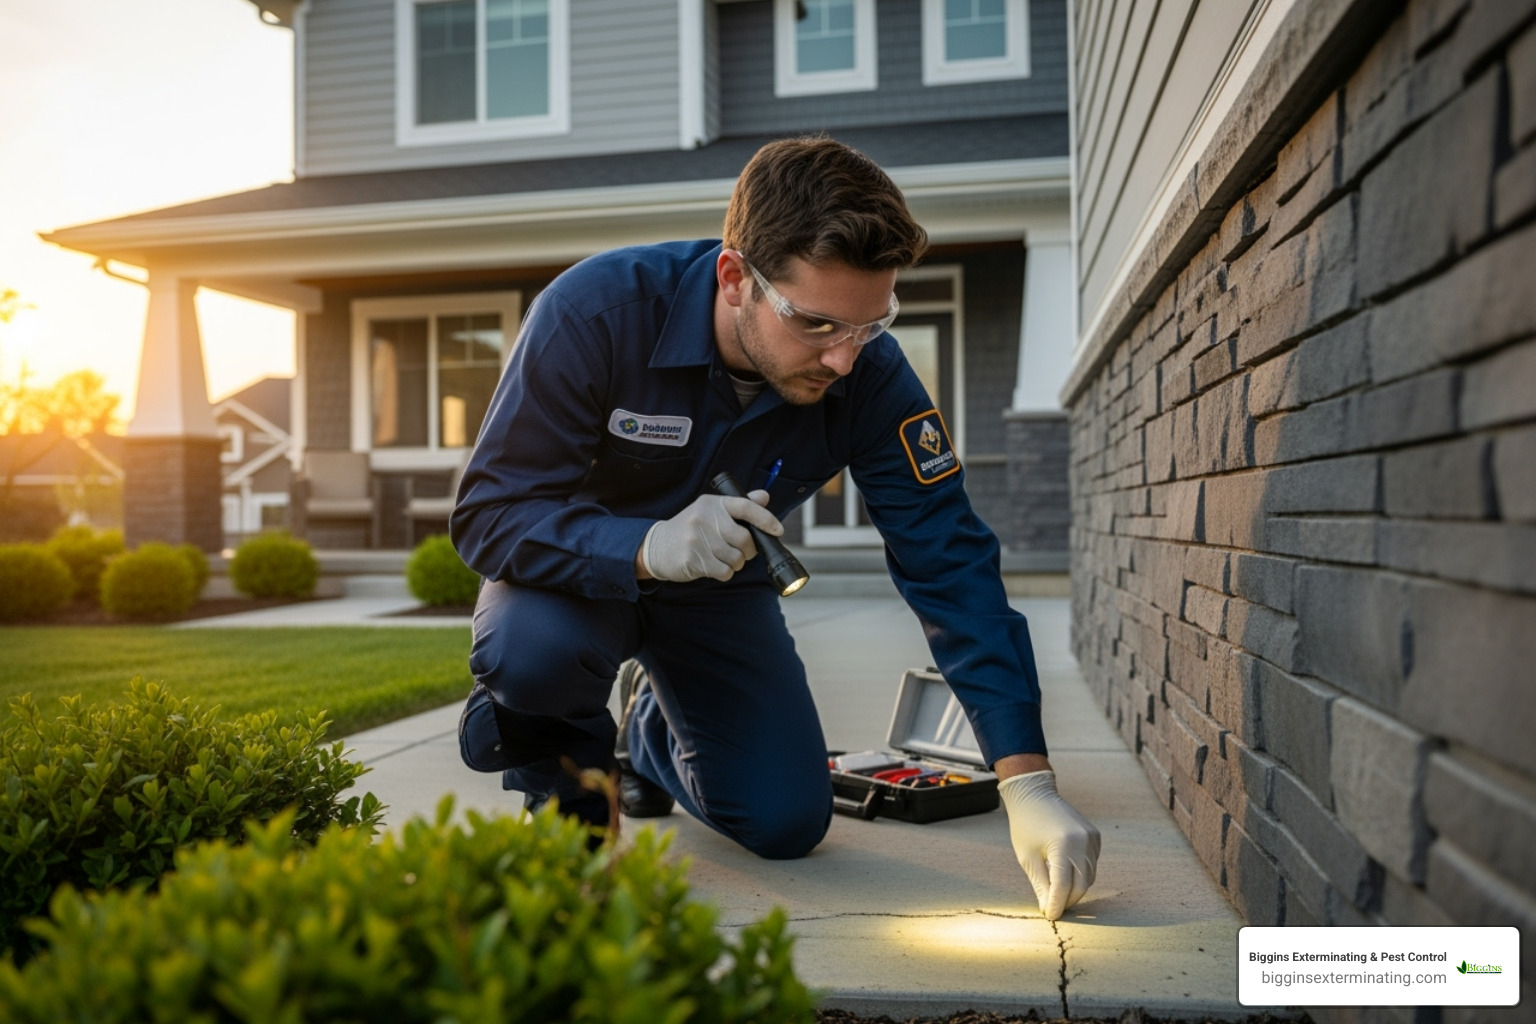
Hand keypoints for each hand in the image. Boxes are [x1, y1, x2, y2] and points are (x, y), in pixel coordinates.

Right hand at [639, 490, 780, 582]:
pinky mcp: (693, 559)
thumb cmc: (690, 528)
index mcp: (712, 503)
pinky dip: (725, 572)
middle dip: (749, 550)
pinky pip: (724, 572)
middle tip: (742, 552)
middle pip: (745, 539)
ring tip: (723, 558)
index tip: (778, 530)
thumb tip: (765, 496)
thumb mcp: (711, 510)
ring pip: (736, 558)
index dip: (766, 519)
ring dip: (736, 563)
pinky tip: (713, 565)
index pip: (746, 507)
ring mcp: (697, 539)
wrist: (657, 546)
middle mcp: (705, 518)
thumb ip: (739, 505)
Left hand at [999, 770, 1100, 919]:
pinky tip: (1066, 874)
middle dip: (1068, 900)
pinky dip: (1081, 873)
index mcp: (1064, 845)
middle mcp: (1083, 841)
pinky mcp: (1095, 836)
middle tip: (1053, 908)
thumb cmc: (1026, 825)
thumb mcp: (1027, 857)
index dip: (1057, 904)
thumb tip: (1048, 908)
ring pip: (1089, 876)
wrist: (1034, 794)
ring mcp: (1092, 838)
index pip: (1064, 886)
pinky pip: (1092, 863)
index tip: (1050, 916)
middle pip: (1081, 885)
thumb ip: (1040, 884)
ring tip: (1058, 894)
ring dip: (1075, 889)